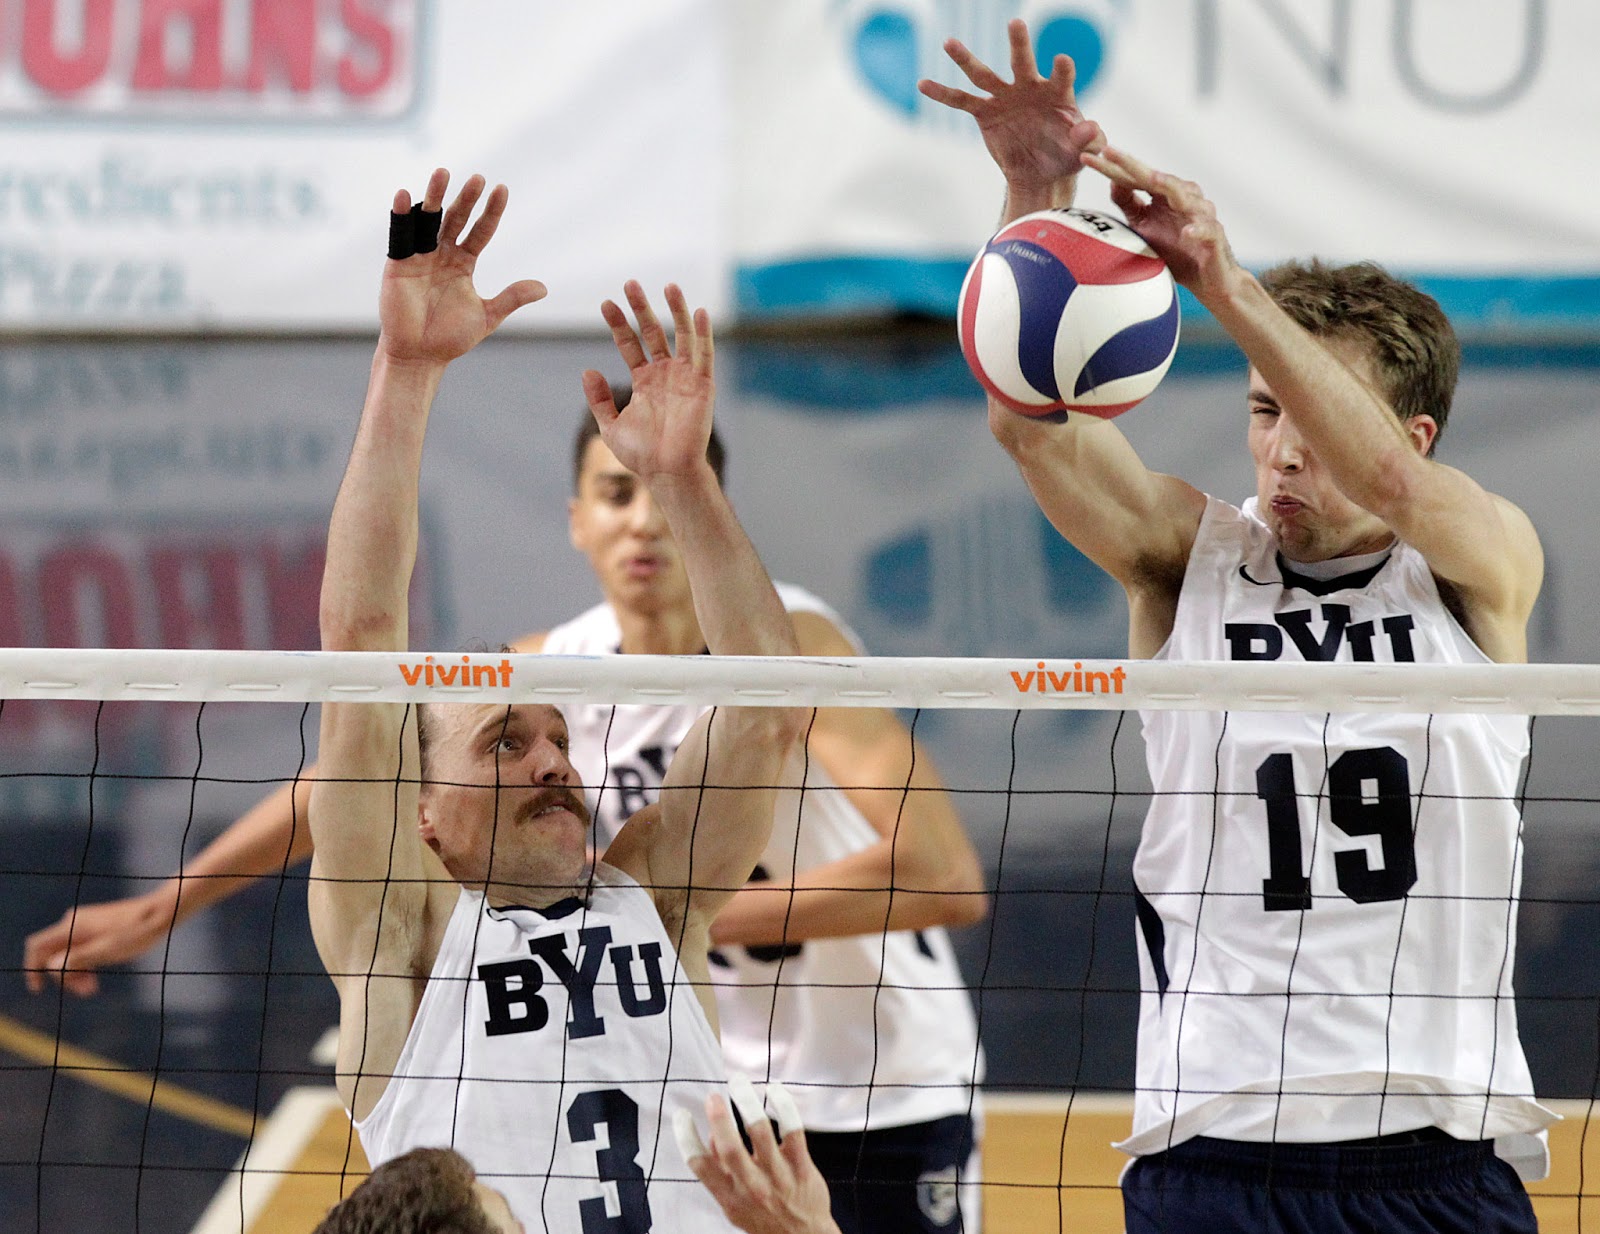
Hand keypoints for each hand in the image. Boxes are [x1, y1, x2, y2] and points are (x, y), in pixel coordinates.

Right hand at [23, 890, 177, 996]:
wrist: (163, 912)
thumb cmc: (139, 931)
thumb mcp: (110, 950)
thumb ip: (81, 958)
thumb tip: (54, 966)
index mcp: (74, 926)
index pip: (38, 946)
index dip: (32, 968)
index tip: (38, 990)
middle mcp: (74, 922)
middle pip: (53, 953)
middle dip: (64, 975)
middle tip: (87, 991)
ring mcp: (85, 923)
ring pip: (67, 953)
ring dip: (75, 972)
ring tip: (92, 988)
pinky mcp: (96, 927)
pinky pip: (79, 948)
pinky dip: (84, 963)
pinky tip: (95, 977)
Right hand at [378, 168, 546, 367]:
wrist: (420, 355)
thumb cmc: (450, 338)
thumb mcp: (487, 316)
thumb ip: (511, 298)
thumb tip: (543, 288)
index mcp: (463, 264)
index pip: (480, 231)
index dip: (491, 212)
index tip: (502, 189)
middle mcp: (442, 254)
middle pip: (456, 219)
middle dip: (466, 199)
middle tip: (478, 178)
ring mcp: (419, 257)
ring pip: (428, 220)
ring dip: (434, 196)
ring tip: (443, 172)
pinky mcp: (397, 264)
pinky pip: (400, 235)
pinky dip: (401, 215)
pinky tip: (405, 195)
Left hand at [582, 281, 714, 485]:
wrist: (668, 472)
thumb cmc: (642, 456)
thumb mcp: (611, 426)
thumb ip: (599, 399)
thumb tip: (586, 370)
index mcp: (645, 382)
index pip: (631, 344)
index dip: (619, 324)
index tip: (605, 304)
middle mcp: (665, 375)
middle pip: (654, 332)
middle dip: (642, 308)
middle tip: (629, 283)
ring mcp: (685, 378)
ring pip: (682, 336)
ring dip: (676, 310)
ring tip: (668, 285)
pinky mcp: (703, 385)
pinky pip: (704, 354)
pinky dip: (703, 333)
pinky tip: (699, 312)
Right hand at [677, 1079, 838, 1233]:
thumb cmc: (764, 1216)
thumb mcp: (733, 1205)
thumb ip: (720, 1173)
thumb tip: (713, 1135)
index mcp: (729, 1197)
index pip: (700, 1166)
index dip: (686, 1138)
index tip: (681, 1114)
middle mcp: (752, 1187)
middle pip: (730, 1148)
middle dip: (719, 1118)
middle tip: (713, 1095)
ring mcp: (778, 1177)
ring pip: (761, 1132)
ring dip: (747, 1102)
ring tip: (738, 1082)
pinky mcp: (802, 1167)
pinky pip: (793, 1130)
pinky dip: (783, 1105)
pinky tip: (773, 1089)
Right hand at [918, 18, 1104, 201]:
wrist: (1041, 174)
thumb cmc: (1066, 157)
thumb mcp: (1082, 153)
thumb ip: (1090, 140)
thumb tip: (1090, 128)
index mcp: (1057, 93)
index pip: (1061, 76)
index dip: (1061, 69)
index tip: (1061, 60)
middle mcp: (1029, 88)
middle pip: (1022, 62)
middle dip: (1019, 44)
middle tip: (1016, 23)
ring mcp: (1004, 97)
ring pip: (983, 75)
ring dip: (965, 59)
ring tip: (948, 43)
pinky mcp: (985, 113)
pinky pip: (961, 101)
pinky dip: (942, 93)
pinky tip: (923, 84)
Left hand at [1083, 146, 1242, 300]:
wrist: (1209, 278)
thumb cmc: (1177, 250)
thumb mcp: (1144, 227)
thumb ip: (1130, 205)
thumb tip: (1112, 182)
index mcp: (1163, 195)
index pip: (1134, 178)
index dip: (1111, 167)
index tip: (1085, 157)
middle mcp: (1184, 198)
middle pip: (1156, 178)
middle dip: (1132, 165)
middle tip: (1109, 151)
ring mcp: (1200, 216)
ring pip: (1187, 196)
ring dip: (1171, 186)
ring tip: (1154, 179)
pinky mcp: (1214, 237)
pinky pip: (1207, 231)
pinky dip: (1198, 230)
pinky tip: (1187, 232)